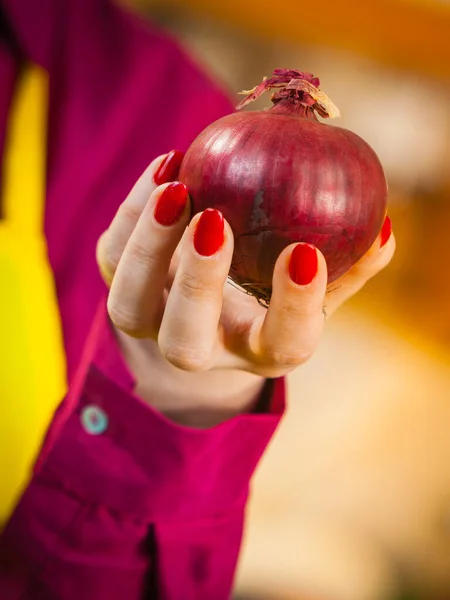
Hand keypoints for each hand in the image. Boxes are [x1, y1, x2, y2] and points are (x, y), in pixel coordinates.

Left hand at [96, 152, 394, 426]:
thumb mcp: (316, 285)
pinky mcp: (120, 283)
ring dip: (147, 249)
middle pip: (185, 344)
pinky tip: (165, 166)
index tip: (304, 253)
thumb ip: (348, 266)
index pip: (281, 345)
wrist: (206, 302)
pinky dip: (131, 211)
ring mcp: (152, 321)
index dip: (293, 307)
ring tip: (176, 187)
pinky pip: (112, 254)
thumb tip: (381, 231)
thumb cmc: (272, 290)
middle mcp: (200, 347)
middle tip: (214, 221)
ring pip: (128, 309)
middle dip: (197, 287)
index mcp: (258, 348)